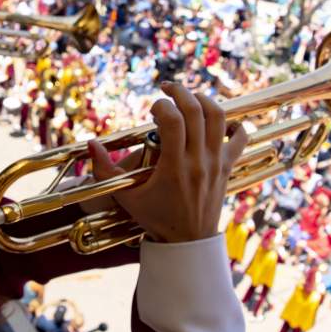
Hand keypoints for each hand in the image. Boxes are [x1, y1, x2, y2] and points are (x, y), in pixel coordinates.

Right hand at [89, 82, 246, 243]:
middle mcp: (199, 161)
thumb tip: (90, 144)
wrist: (188, 242)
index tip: (152, 108)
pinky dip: (234, 124)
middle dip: (180, 92)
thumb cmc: (155, 218)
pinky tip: (220, 121)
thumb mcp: (125, 196)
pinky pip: (240, 138)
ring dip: (203, 100)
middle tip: (167, 89)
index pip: (173, 120)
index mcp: (175, 167)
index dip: (161, 105)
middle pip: (196, 111)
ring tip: (189, 99)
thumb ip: (104, 170)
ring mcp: (216, 163)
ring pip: (218, 117)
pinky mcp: (227, 167)